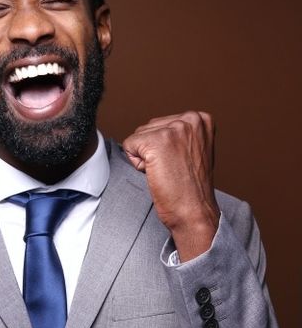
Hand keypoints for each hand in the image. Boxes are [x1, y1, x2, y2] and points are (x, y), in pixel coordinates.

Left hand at [119, 113, 218, 259]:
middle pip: (147, 128)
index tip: (178, 162)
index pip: (161, 124)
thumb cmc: (191, 187)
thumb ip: (180, 135)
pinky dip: (136, 164)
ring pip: (137, 137)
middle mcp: (190, 118)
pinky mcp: (157, 141)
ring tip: (165, 170)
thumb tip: (155, 132)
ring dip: (144, 157)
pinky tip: (155, 173)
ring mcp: (174, 128)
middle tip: (170, 169)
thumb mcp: (194, 150)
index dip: (162, 148)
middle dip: (151, 151)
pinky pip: (129, 146)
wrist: (194, 209)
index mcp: (200, 118)